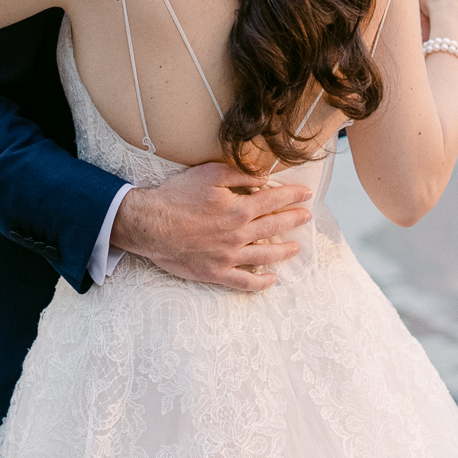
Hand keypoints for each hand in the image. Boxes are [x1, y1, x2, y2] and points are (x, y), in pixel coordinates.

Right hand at [111, 161, 313, 292]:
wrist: (150, 224)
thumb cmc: (177, 196)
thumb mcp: (209, 174)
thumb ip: (240, 175)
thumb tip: (263, 178)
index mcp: (239, 209)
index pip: (274, 200)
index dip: (293, 196)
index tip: (306, 194)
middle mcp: (238, 234)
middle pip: (274, 226)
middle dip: (294, 220)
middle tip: (306, 217)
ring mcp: (229, 256)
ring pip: (265, 256)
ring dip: (284, 251)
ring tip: (295, 248)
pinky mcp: (216, 273)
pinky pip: (244, 282)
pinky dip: (260, 283)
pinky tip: (271, 279)